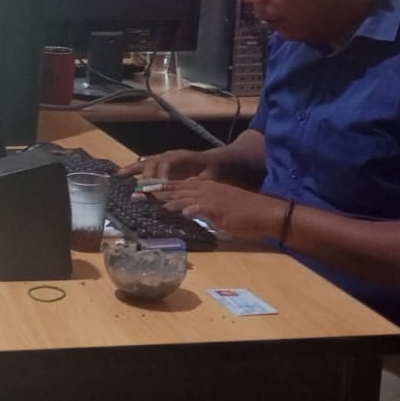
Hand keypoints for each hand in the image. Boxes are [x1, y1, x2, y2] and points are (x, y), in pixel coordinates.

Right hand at [121, 149, 216, 181]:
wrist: (210, 162)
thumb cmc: (210, 170)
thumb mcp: (209, 176)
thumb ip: (201, 181)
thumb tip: (194, 186)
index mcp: (181, 156)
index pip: (168, 162)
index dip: (162, 173)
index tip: (160, 184)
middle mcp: (169, 155)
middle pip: (154, 162)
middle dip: (146, 174)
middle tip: (140, 187)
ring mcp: (162, 158)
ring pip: (145, 162)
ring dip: (133, 169)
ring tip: (120, 175)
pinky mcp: (158, 164)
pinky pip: (143, 165)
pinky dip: (132, 169)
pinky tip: (120, 174)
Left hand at [152, 178, 285, 239]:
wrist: (265, 212)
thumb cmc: (243, 213)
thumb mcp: (217, 209)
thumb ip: (200, 209)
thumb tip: (186, 213)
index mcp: (203, 188)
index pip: (175, 186)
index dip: (157, 189)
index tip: (139, 192)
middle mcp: (204, 189)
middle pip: (174, 189)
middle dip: (152, 192)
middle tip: (134, 196)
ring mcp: (211, 197)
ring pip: (182, 196)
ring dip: (163, 200)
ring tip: (146, 202)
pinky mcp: (218, 208)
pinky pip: (199, 207)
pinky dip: (187, 208)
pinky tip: (177, 212)